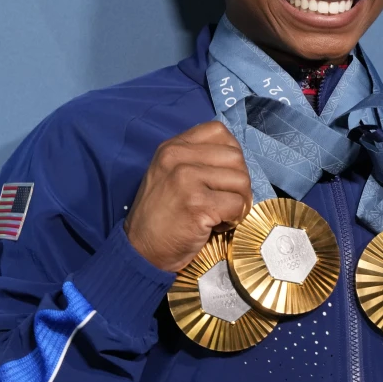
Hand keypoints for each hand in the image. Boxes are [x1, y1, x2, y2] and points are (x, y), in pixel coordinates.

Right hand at [124, 120, 252, 272]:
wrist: (141, 250)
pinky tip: (217, 225)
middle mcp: (177, 157)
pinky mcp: (198, 204)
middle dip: (239, 182)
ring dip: (239, 201)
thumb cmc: (161, 215)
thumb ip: (194, 159)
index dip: (231, 154)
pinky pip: (238, 205)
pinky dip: (234, 218)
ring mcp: (187, 179)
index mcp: (171, 147)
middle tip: (225, 200)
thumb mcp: (168, 174)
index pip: (218, 131)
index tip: (224, 176)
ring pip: (241, 180)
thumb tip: (235, 157)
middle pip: (236, 157)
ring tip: (221, 213)